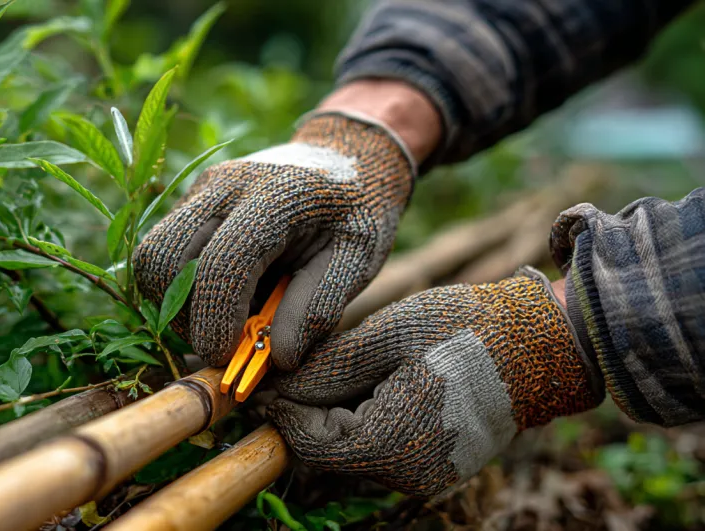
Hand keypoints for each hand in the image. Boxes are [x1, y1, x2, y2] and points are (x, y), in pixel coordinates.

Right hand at [134, 111, 415, 368]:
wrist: (346, 151)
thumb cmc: (358, 210)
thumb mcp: (358, 257)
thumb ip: (320, 306)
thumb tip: (277, 357)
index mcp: (276, 196)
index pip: (222, 264)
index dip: (217, 321)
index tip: (228, 358)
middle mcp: (226, 185)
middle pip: (166, 257)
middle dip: (182, 314)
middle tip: (218, 342)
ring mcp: (202, 188)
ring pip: (153, 255)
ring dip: (174, 302)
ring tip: (220, 320)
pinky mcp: (192, 199)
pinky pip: (164, 249)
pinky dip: (180, 285)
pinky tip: (221, 295)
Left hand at [268, 268, 603, 497]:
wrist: (545, 344)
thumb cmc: (467, 329)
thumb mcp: (388, 334)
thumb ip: (328, 367)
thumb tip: (278, 388)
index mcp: (392, 443)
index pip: (309, 441)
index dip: (281, 409)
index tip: (265, 377)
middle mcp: (409, 473)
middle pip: (330, 448)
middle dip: (308, 408)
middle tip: (295, 365)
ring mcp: (428, 473)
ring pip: (355, 447)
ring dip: (337, 411)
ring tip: (337, 365)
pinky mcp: (440, 463)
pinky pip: (385, 446)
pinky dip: (367, 416)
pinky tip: (371, 379)